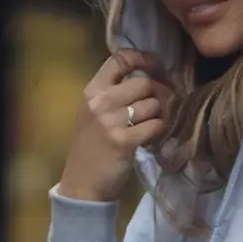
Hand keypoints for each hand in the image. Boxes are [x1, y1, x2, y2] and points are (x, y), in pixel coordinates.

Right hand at [57, 49, 174, 203]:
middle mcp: (101, 102)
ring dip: (159, 114)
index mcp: (92, 90)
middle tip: (160, 105)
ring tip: (151, 124)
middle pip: (144, 83)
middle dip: (158, 93)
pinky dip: (158, 131)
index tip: (155, 66)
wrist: (82, 183)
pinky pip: (155, 126)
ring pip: (153, 104)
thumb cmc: (91, 147)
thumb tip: (147, 77)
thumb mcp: (93, 113)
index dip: (143, 58)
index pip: (120, 59)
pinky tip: (151, 137)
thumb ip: (113, 93)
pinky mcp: (124, 141)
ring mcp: (111, 122)